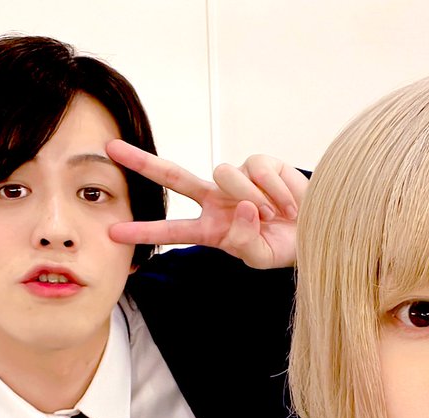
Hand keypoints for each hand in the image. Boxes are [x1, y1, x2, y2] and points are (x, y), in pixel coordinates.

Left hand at [107, 139, 305, 268]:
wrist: (317, 230)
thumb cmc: (285, 246)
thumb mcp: (261, 257)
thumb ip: (245, 240)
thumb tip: (244, 207)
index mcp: (212, 227)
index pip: (172, 230)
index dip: (144, 231)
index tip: (113, 232)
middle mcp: (217, 199)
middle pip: (174, 177)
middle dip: (142, 163)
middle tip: (111, 148)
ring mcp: (237, 179)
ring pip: (225, 175)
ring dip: (254, 197)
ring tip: (277, 215)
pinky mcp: (261, 163)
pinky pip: (259, 170)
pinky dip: (277, 190)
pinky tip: (291, 203)